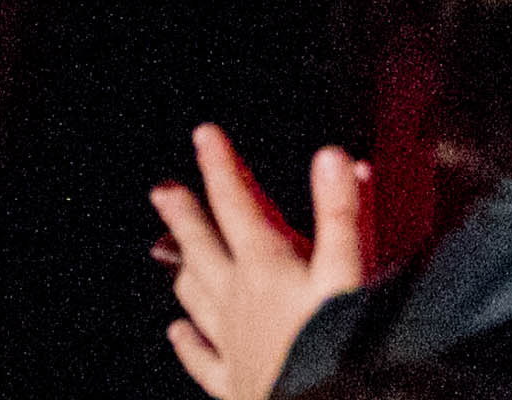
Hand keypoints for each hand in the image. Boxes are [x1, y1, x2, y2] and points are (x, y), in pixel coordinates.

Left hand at [152, 125, 367, 399]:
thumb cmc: (335, 341)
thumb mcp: (349, 268)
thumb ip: (341, 211)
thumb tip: (332, 156)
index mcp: (266, 264)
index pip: (238, 203)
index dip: (221, 166)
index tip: (204, 136)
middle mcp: (239, 298)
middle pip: (203, 245)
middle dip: (185, 214)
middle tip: (162, 190)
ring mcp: (231, 340)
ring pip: (197, 295)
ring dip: (182, 268)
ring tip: (166, 252)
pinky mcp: (234, 380)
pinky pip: (200, 357)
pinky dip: (187, 342)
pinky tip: (176, 333)